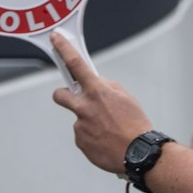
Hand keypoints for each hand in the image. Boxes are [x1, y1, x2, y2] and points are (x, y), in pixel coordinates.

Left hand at [50, 31, 154, 175]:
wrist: (138, 154)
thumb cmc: (135, 125)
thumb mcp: (125, 97)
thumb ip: (106, 87)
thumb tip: (96, 84)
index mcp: (97, 92)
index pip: (75, 63)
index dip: (63, 48)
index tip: (55, 39)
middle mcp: (84, 107)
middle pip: (60, 94)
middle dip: (64, 95)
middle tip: (76, 100)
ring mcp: (80, 125)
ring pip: (78, 118)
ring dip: (89, 122)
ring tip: (108, 130)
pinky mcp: (80, 141)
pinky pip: (83, 135)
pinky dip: (92, 137)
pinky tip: (106, 140)